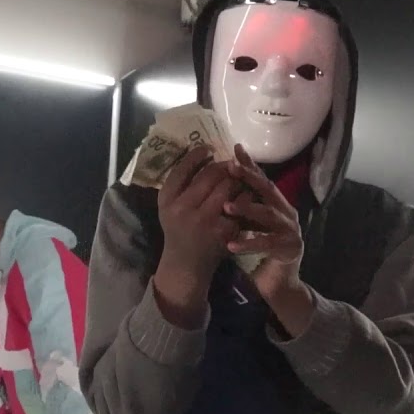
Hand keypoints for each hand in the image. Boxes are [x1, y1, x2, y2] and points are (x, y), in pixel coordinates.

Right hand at [151, 147, 242, 327]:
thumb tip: (203, 151)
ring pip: (228, 187)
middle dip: (225, 166)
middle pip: (210, 174)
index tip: (209, 148)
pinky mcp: (222, 231)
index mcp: (167, 199)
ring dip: (238, 179)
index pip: (182, 168)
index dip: (197, 154)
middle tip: (232, 163)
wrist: (186, 264)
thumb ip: (180, 183)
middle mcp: (183, 208)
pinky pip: (239, 205)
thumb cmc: (177, 229)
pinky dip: (245, 198)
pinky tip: (246, 195)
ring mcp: (204, 220)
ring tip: (241, 177)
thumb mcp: (169, 206)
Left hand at [224, 145, 315, 335]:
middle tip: (230, 168)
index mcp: (277, 203)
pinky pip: (266, 244)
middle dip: (250, 178)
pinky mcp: (289, 249)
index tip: (235, 149)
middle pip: (268, 190)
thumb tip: (221, 183)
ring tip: (226, 207)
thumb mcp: (251, 224)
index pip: (262, 179)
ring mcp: (291, 230)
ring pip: (268, 215)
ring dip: (247, 209)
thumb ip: (243, 205)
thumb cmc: (262, 250)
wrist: (281, 281)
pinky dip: (249, 243)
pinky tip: (231, 245)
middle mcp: (287, 212)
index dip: (251, 164)